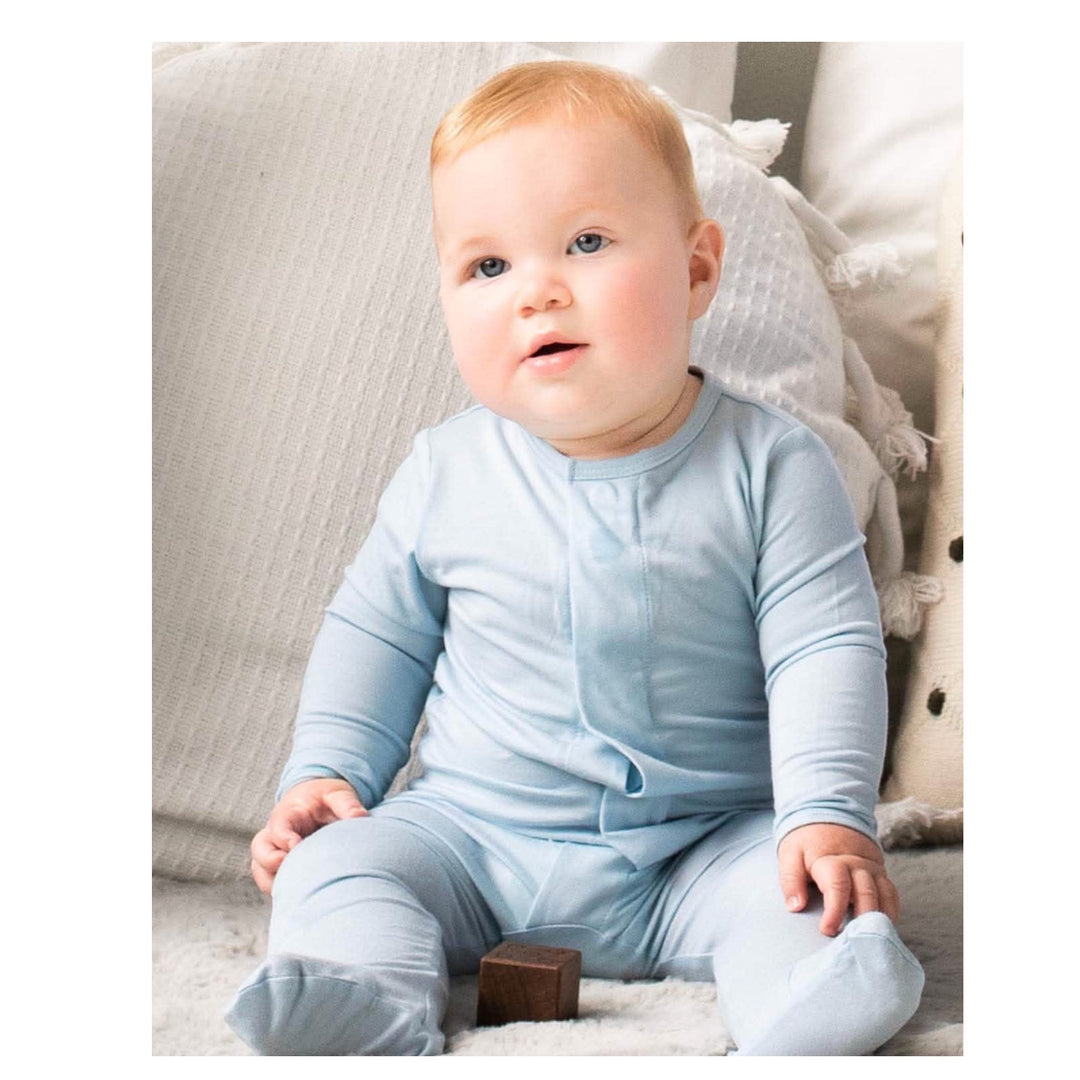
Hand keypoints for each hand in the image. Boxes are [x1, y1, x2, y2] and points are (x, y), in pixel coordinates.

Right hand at [249, 778, 367, 894]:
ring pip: (260, 869)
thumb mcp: (337, 794)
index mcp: (288, 814)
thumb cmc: (326, 799)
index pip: (278, 827)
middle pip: (260, 849)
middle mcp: (274, 833)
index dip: (284, 839)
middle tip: (293, 871)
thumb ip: (347, 804)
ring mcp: (273, 850)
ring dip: (273, 881)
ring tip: (296, 890)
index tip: (297, 847)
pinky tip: (299, 897)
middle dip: (271, 862)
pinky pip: (269, 881)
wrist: (316, 801)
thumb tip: (361, 817)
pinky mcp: (277, 866)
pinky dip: (279, 889)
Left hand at [777, 822, 899, 936]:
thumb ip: (790, 879)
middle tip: (851, 941)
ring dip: (878, 919)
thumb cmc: (807, 843)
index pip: (837, 886)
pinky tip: (883, 929)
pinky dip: (890, 912)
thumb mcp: (790, 854)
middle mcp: (856, 864)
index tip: (827, 930)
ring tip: (869, 941)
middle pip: (866, 893)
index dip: (834, 911)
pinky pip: (891, 894)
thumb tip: (795, 906)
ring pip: (883, 895)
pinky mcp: (880, 874)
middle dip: (861, 920)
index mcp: (830, 859)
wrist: (829, 818)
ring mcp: (871, 868)